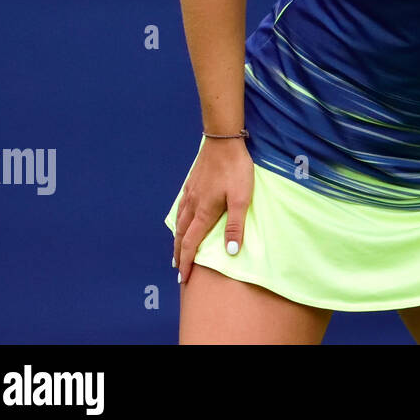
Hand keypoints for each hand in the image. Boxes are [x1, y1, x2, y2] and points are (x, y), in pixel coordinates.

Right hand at [173, 137, 254, 285]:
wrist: (223, 141)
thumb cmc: (236, 169)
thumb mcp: (242, 198)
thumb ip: (236, 224)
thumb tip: (229, 252)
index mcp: (204, 212)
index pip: (191, 244)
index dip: (187, 263)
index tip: (184, 278)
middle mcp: (193, 205)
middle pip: (181, 235)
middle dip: (179, 254)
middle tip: (178, 270)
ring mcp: (190, 193)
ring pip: (179, 222)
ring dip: (177, 239)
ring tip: (177, 250)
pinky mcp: (192, 183)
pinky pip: (181, 208)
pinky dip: (179, 221)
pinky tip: (182, 219)